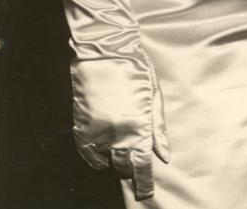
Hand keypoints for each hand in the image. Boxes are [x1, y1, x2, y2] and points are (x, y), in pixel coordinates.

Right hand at [73, 54, 169, 201]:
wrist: (105, 52)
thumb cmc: (135, 69)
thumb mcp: (154, 95)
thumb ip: (158, 129)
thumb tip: (164, 156)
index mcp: (138, 126)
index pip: (141, 165)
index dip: (144, 182)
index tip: (146, 194)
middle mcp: (117, 134)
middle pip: (124, 166)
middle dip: (132, 171)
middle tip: (138, 172)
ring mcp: (97, 132)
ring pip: (107, 161)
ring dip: (116, 161)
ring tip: (124, 156)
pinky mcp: (82, 127)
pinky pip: (89, 153)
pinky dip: (97, 157)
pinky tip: (105, 154)